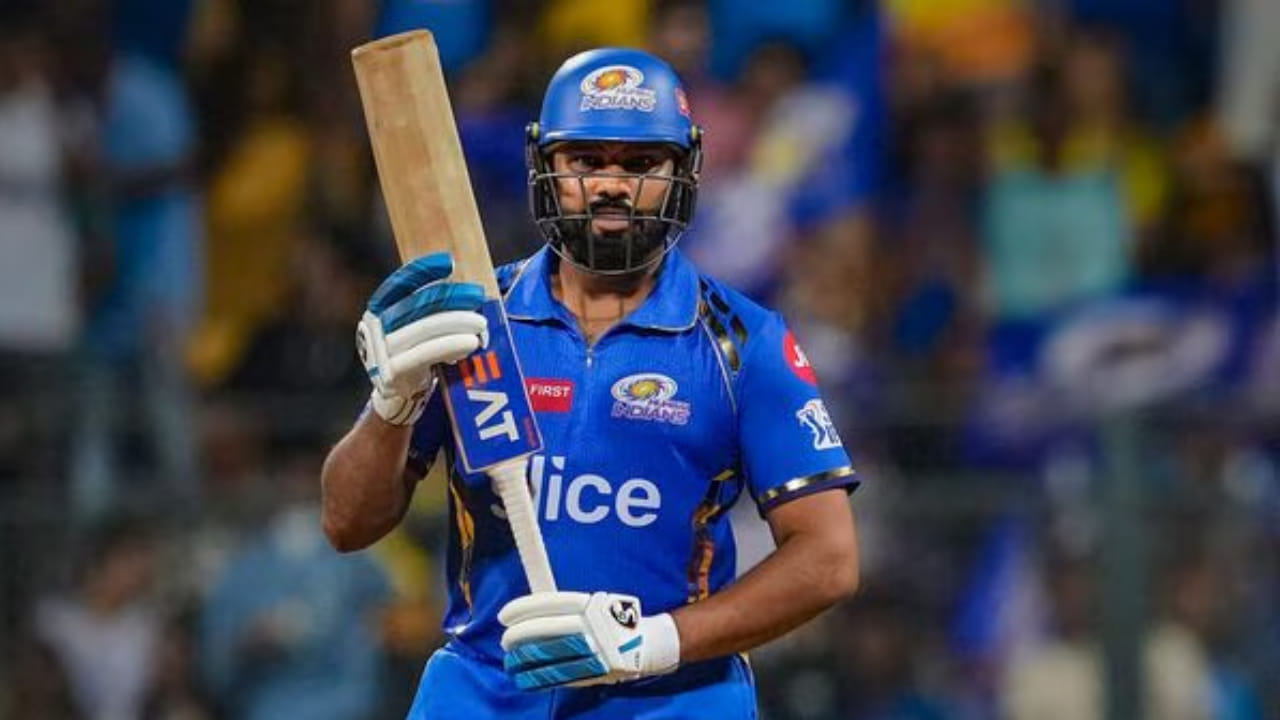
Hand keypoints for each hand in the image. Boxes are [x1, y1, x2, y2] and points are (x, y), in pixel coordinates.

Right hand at [357, 253, 487, 424]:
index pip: (399, 284)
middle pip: (417, 305)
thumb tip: (467, 289)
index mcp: (377, 310)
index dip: (423, 271)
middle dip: (451, 298)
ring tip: (481, 323)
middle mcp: (374, 327)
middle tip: (478, 294)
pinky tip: (471, 342)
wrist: (399, 396)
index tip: (449, 263)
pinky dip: (451, 344)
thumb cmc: (416, 354)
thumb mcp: (415, 328)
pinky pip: (426, 352)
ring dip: (457, 323)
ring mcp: (380, 350)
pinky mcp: (392, 371)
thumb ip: (429, 310)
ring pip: (425, 329)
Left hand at [499, 591, 679, 689]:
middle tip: (505, 640)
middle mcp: (592, 629)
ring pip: (552, 658)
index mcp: (592, 606)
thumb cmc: (616, 619)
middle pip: (547, 633)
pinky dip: (540, 678)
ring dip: (526, 661)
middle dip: (520, 638)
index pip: (550, 605)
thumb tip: (532, 609)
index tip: (504, 616)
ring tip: (510, 662)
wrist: (650, 643)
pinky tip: (525, 678)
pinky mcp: (595, 673)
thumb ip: (568, 607)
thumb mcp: (596, 603)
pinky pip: (562, 677)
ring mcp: (594, 653)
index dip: (523, 610)